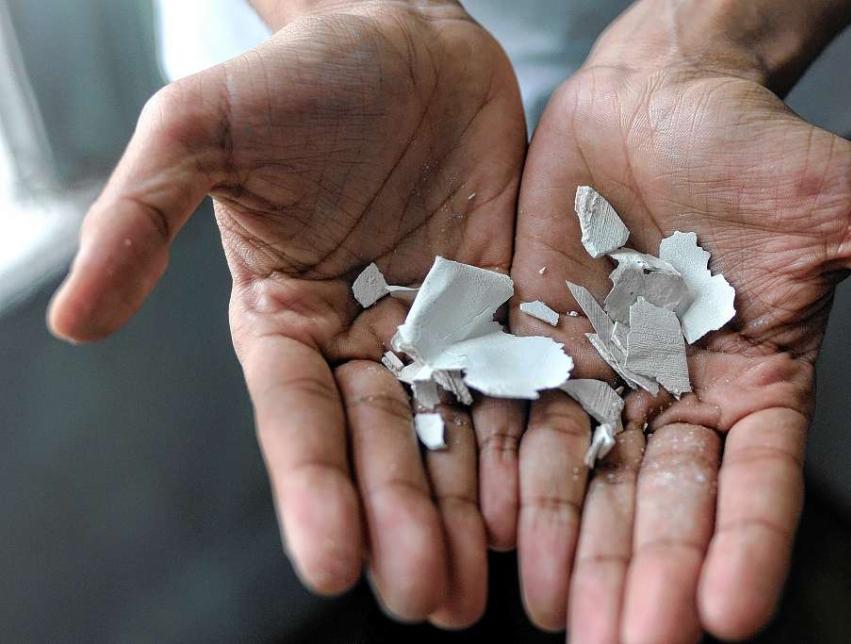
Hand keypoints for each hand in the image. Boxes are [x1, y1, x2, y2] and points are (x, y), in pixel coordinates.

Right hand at [48, 0, 526, 625]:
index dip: (312, 490)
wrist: (406, 40)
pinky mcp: (501, 307)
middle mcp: (357, 340)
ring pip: (450, 434)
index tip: (333, 562)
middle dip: (400, 521)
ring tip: (476, 587)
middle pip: (380, 447)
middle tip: (423, 598)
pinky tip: (538, 502)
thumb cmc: (301, 74)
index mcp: (283, 319)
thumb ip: (142, 217)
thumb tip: (73, 319)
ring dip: (464, 512)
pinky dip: (523, 443)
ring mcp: (435, 329)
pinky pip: (515, 382)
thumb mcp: (202, 128)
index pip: (295, 421)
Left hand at [511, 1, 850, 640]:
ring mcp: (603, 373)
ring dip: (572, 545)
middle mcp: (677, 394)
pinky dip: (510, 467)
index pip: (757, 485)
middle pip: (663, 503)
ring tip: (560, 612)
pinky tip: (498, 523)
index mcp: (758, 383)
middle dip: (646, 576)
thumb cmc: (761, 146)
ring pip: (587, 475)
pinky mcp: (540, 340)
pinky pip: (521, 414)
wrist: (660, 97)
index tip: (729, 615)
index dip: (746, 547)